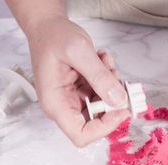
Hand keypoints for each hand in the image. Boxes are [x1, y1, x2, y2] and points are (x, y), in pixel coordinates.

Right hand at [25, 16, 129, 146]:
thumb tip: (119, 100)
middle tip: (115, 78)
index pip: (81, 135)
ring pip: (104, 107)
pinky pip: (103, 94)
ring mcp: (73, 100)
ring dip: (111, 86)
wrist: (47, 26)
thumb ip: (100, 76)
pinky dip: (108, 78)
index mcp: (55, 104)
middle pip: (96, 123)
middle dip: (111, 102)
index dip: (104, 127)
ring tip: (105, 63)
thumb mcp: (79, 51)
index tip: (121, 109)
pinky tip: (102, 61)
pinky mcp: (82, 92)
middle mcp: (64, 106)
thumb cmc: (52, 37)